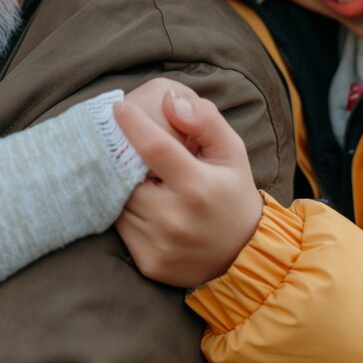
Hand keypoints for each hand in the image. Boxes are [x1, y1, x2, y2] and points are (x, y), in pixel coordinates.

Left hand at [112, 91, 262, 287]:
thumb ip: (205, 121)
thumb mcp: (232, 152)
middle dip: (124, 158)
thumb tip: (169, 100)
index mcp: (197, 187)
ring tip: (140, 177)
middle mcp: (175, 218)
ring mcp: (159, 244)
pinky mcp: (148, 261)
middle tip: (125, 147)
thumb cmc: (232, 194)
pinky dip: (126, 212)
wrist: (243, 256)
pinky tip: (144, 205)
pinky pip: (121, 228)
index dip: (132, 124)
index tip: (119, 108)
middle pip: (129, 176)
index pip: (154, 148)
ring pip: (120, 201)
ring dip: (123, 186)